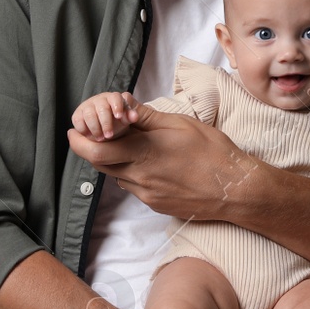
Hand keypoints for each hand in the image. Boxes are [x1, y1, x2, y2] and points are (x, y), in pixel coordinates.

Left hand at [66, 103, 262, 220]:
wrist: (234, 188)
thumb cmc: (212, 151)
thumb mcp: (180, 124)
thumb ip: (147, 117)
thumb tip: (124, 104)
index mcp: (144, 153)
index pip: (96, 151)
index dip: (79, 142)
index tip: (75, 132)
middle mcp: (140, 177)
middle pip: (101, 165)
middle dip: (94, 150)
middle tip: (97, 136)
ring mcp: (147, 194)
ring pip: (118, 176)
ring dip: (118, 161)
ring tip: (136, 148)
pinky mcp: (156, 204)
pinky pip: (134, 187)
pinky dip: (134, 174)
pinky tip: (154, 165)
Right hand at [71, 91, 141, 139]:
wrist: (107, 129)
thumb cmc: (120, 122)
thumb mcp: (129, 120)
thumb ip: (131, 117)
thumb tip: (134, 116)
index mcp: (114, 99)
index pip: (116, 98)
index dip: (117, 106)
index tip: (119, 117)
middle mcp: (100, 100)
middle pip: (102, 108)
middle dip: (106, 122)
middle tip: (110, 135)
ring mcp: (88, 107)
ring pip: (89, 114)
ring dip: (95, 127)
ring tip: (100, 138)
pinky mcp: (78, 116)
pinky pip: (77, 119)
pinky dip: (82, 128)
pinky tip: (89, 136)